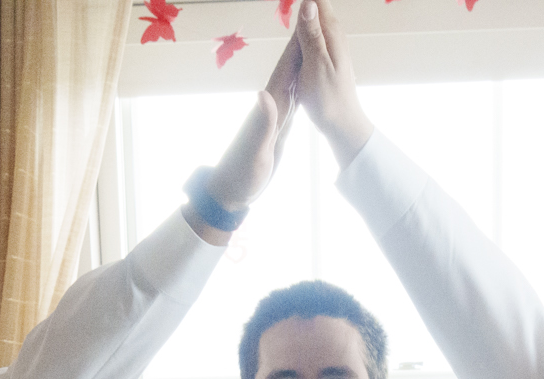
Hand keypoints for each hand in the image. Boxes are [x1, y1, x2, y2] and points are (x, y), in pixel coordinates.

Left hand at [195, 23, 301, 229]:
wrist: (230, 191)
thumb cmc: (241, 174)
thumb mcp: (255, 151)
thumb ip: (262, 123)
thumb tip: (264, 94)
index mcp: (268, 108)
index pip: (285, 71)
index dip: (296, 46)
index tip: (308, 23)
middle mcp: (270, 107)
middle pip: (289, 70)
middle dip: (300, 46)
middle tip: (313, 21)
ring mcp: (274, 116)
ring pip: (292, 82)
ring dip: (302, 61)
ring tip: (313, 42)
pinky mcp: (277, 127)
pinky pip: (292, 100)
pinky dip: (300, 85)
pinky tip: (305, 80)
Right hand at [293, 0, 376, 164]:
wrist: (342, 123)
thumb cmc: (328, 99)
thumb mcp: (315, 65)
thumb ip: (311, 35)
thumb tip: (308, 3)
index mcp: (331, 33)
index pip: (317, 0)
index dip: (305, 1)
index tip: (289, 6)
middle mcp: (335, 34)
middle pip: (316, 7)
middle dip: (304, 6)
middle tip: (286, 8)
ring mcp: (333, 45)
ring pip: (316, 20)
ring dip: (304, 18)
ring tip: (292, 15)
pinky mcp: (328, 57)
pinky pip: (315, 34)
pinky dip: (306, 31)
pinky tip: (300, 36)